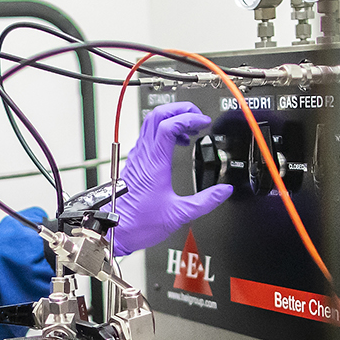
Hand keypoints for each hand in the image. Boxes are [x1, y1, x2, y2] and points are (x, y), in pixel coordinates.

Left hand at [111, 102, 231, 255]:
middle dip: (179, 109)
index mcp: (154, 163)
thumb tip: (223, 191)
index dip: (188, 118)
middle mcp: (143, 156)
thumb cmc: (139, 223)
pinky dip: (165, 131)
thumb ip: (205, 202)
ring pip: (150, 123)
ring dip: (171, 118)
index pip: (169, 126)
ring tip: (190, 127)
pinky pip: (149, 136)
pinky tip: (177, 143)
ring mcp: (137, 157)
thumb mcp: (179, 214)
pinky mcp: (136, 163)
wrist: (115, 230)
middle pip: (157, 115)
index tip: (204, 123)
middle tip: (197, 115)